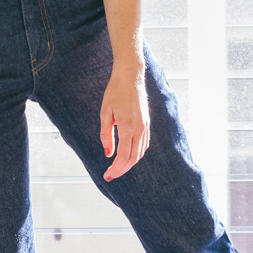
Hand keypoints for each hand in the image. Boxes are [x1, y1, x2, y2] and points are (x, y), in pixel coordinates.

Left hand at [101, 59, 149, 181]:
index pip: (123, 156)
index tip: (107, 175)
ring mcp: (145, 127)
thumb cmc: (115, 92)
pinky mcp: (147, 124)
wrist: (130, 77)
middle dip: (122, 170)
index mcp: (128, 126)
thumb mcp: (105, 113)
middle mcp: (139, 129)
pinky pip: (143, 145)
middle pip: (133, 158)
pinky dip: (136, 154)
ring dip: (129, 163)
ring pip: (140, 153)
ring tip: (117, 168)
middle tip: (110, 175)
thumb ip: (106, 134)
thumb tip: (108, 153)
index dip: (115, 168)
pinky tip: (127, 156)